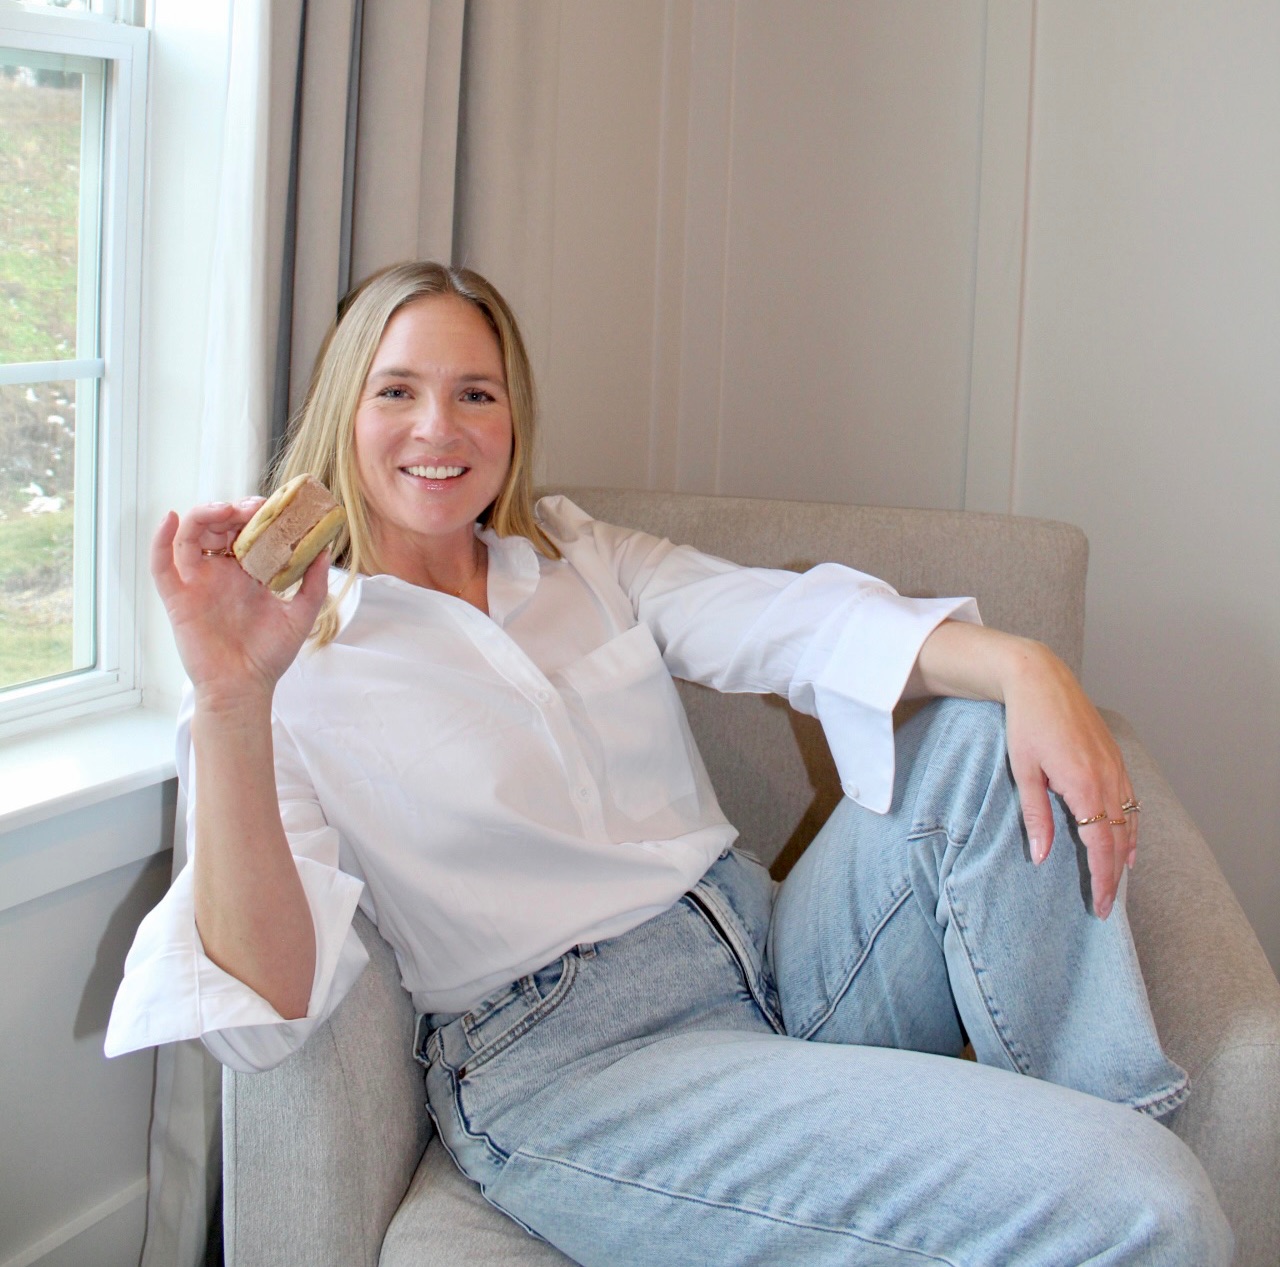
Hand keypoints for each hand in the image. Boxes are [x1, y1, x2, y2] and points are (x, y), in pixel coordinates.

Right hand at [150, 499, 330, 705]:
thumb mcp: (301, 614)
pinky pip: (161, 564)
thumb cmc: (270, 655)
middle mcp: (221, 573)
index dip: (257, 516)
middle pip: (219, 528)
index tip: (275, 507)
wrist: (245, 687)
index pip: (248, 533)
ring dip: (205, 516)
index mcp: (248, 574)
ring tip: (226, 510)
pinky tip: (173, 518)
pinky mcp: (178, 598)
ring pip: (191, 537)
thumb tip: (324, 549)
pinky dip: (161, 539)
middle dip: (234, 511)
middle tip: (254, 508)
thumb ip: (313, 583)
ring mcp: (197, 583)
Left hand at [1001, 641, 1137, 919]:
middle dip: (1114, 877)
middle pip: (1119, 841)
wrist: (1041, 679)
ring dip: (1125, 855)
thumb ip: (1035, 816)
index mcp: (1083, 785)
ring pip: (1130, 822)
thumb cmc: (1026, 723)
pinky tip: (1126, 842)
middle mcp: (1107, 779)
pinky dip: (1131, 827)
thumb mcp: (1023, 771)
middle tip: (1106, 906)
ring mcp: (1116, 768)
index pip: (1101, 847)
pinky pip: (1130, 802)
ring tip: (1117, 881)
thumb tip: (1041, 857)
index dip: (1103, 880)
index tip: (1101, 906)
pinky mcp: (1115, 758)